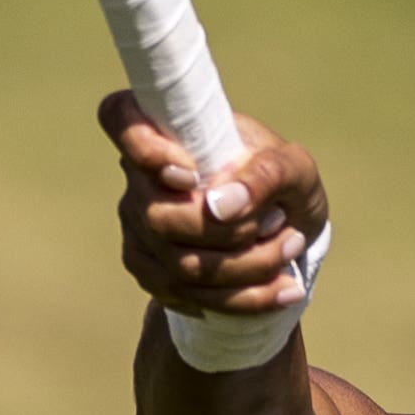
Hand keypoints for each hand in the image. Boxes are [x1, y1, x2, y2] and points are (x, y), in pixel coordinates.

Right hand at [105, 93, 327, 325]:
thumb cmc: (282, 182)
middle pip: (159, 218)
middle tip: (280, 222)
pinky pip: (188, 296)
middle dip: (230, 232)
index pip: (119, 117)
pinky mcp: (151, 271)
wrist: (282, 230)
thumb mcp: (295, 167)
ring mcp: (138, 228)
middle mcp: (140, 179)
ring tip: (292, 247)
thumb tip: (222, 205)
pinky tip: (283, 289)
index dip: (142, 146)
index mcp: (168, 131)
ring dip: (249, 266)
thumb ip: (267, 173)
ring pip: (180, 266)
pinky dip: (243, 298)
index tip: (190, 174)